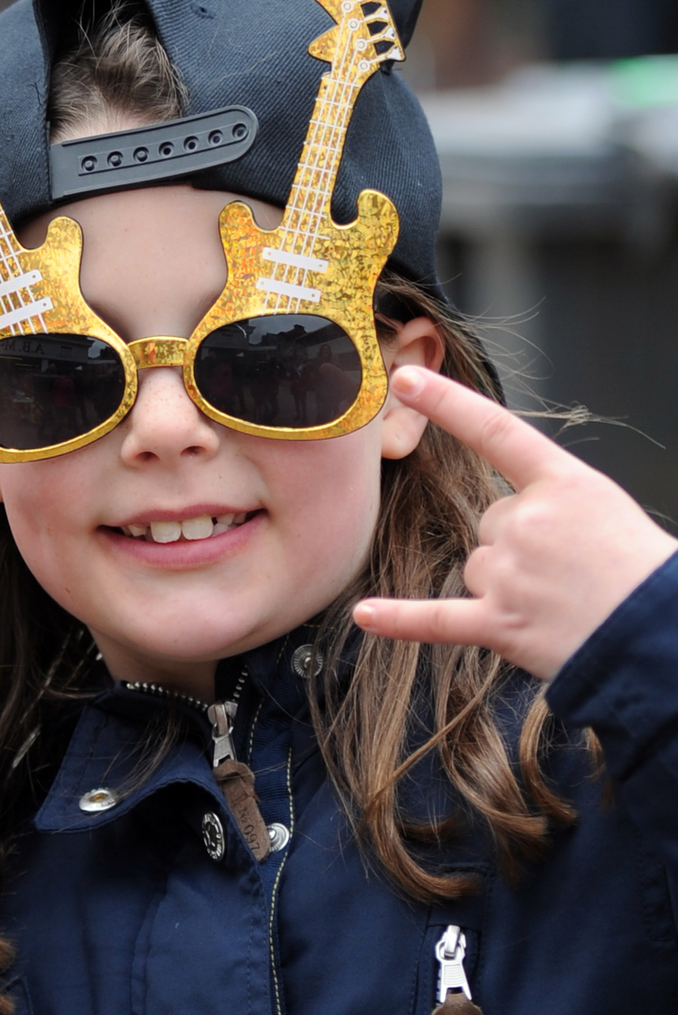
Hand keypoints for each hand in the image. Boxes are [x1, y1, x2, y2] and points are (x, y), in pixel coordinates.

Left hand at [353, 367, 677, 679]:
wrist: (659, 633)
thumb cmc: (642, 575)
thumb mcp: (606, 510)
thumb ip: (554, 504)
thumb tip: (515, 526)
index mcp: (564, 484)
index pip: (495, 432)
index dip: (448, 404)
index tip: (407, 381)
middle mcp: (530, 520)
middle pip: (490, 522)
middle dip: (518, 546)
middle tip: (567, 571)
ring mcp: (511, 571)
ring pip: (476, 567)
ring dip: (503, 586)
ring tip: (555, 602)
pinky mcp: (500, 622)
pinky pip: (435, 619)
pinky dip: (400, 620)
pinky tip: (365, 615)